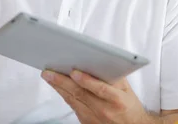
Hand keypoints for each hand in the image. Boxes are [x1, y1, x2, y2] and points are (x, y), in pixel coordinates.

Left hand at [42, 70, 156, 123]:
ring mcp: (94, 118)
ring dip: (58, 87)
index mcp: (117, 100)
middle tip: (48, 72)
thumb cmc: (129, 107)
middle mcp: (104, 110)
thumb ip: (115, 76)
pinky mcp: (86, 123)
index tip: (74, 72)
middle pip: (80, 94)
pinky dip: (64, 95)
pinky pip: (73, 107)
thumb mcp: (127, 90)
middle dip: (62, 82)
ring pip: (72, 101)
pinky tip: (57, 86)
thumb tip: (99, 60)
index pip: (100, 89)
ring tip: (48, 76)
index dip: (86, 80)